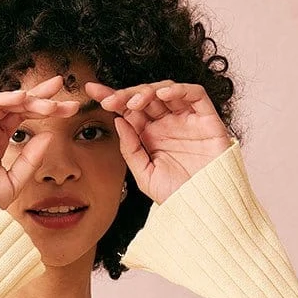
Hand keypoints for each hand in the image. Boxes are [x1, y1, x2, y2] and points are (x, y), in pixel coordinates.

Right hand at [0, 75, 82, 209]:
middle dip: (40, 94)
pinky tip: (21, 97)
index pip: (25, 115)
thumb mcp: (14, 182)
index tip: (70, 106)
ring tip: (48, 100)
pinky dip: (1, 99)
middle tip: (62, 84)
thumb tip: (49, 136)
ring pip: (3, 102)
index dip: (47, 107)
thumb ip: (30, 160)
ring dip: (26, 98)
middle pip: (17, 104)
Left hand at [83, 80, 233, 204]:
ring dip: (148, 91)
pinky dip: (179, 89)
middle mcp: (167, 123)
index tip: (91, 92)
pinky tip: (163, 94)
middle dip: (126, 95)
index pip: (128, 109)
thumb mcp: (145, 175)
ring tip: (134, 103)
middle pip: (145, 96)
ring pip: (166, 90)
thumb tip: (118, 121)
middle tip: (110, 101)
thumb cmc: (176, 194)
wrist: (203, 208)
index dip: (111, 97)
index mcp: (150, 135)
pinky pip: (194, 94)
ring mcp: (187, 119)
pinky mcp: (207, 119)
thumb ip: (131, 149)